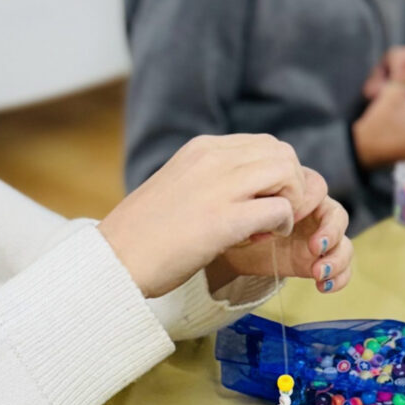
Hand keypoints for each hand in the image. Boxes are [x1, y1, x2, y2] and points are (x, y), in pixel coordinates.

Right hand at [99, 134, 310, 297]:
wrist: (114, 260)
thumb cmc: (143, 234)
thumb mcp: (179, 186)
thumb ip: (210, 179)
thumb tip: (243, 189)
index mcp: (201, 149)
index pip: (264, 144)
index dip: (275, 174)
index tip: (261, 200)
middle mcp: (212, 159)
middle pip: (282, 154)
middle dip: (290, 185)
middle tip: (275, 215)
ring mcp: (218, 187)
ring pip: (287, 174)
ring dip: (290, 202)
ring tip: (271, 227)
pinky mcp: (224, 221)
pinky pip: (280, 210)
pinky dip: (281, 225)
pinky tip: (261, 239)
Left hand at [210, 173, 352, 294]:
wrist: (228, 246)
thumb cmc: (235, 218)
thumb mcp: (240, 209)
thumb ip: (256, 206)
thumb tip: (268, 212)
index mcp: (296, 192)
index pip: (317, 189)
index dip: (307, 202)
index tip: (288, 217)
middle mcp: (312, 213)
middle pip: (337, 215)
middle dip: (331, 232)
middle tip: (314, 247)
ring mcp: (318, 238)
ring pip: (343, 242)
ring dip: (336, 258)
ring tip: (318, 273)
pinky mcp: (317, 261)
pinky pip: (341, 268)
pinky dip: (339, 277)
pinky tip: (322, 286)